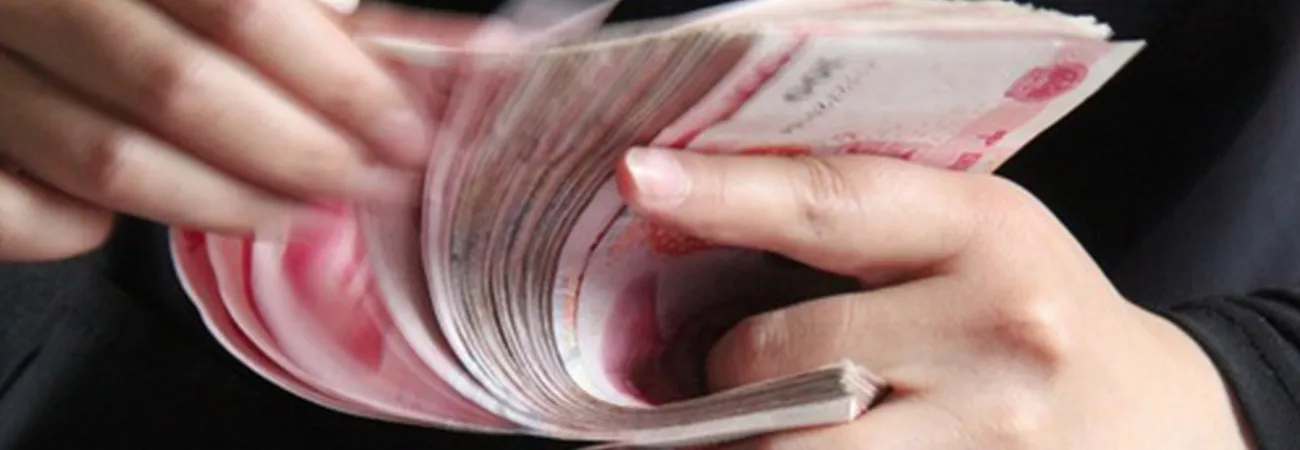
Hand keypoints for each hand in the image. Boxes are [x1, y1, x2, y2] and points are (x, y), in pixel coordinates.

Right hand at [0, 0, 445, 260]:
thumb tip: (457, 47)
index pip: (241, 6)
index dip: (336, 78)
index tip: (403, 129)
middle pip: (177, 90)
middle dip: (297, 152)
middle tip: (368, 183)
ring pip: (106, 163)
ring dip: (223, 203)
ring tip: (298, 213)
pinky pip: (19, 211)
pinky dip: (81, 228)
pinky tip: (136, 218)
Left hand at [616, 147, 1253, 448]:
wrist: (1151, 418)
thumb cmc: (1034, 311)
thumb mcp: (973, 235)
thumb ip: (861, 230)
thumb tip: (695, 231)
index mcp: (987, 234)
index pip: (831, 203)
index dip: (724, 193)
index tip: (642, 181)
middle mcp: (996, 334)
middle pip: (787, 353)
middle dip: (727, 366)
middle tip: (725, 364)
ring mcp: (986, 436)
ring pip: (794, 445)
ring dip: (748, 433)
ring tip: (759, 411)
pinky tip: (804, 436)